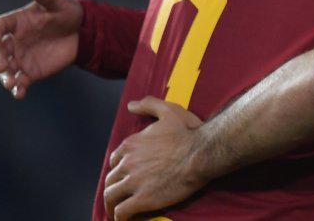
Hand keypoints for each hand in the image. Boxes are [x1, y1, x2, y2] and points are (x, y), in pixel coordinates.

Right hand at [0, 0, 81, 98]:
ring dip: (5, 77)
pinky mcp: (30, 71)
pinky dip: (18, 88)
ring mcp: (20, 57)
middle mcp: (14, 40)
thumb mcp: (58, 3)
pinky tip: (19, 94)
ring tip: (10, 83)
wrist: (83, 33)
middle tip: (1, 65)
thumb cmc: (67, 13)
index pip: (0, 25)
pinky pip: (20, 81)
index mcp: (16, 22)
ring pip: (7, 69)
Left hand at [104, 97, 209, 219]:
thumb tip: (131, 105)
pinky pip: (122, 212)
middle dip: (113, 188)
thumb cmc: (190, 132)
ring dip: (111, 205)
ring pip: (110, 196)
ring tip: (116, 211)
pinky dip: (119, 218)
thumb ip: (149, 105)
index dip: (120, 169)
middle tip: (119, 195)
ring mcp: (134, 182)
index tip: (126, 175)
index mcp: (131, 145)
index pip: (115, 160)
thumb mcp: (170, 111)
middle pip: (110, 179)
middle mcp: (128, 163)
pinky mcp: (142, 199)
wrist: (203, 153)